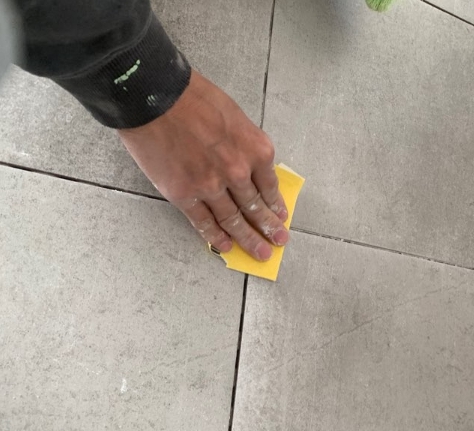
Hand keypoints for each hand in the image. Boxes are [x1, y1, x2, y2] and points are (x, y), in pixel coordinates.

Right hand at [118, 70, 288, 260]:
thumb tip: (250, 167)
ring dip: (248, 239)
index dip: (276, 205)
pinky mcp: (184, 195)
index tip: (281, 217)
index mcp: (255, 150)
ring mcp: (211, 187)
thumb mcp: (235, 116)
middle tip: (279, 241)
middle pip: (255, 207)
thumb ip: (245, 145)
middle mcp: (238, 172)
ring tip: (260, 252)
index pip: (270, 186)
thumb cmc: (192, 97)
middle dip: (268, 228)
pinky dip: (215, 237)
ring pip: (233, 220)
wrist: (153, 95)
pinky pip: (204, 222)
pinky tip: (225, 247)